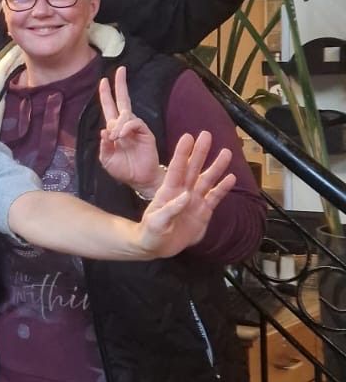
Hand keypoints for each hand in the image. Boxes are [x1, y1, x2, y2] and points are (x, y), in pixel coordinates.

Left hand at [98, 67, 162, 193]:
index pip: (109, 108)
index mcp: (114, 130)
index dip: (106, 95)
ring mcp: (136, 128)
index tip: (102, 81)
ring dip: (117, 124)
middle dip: (120, 85)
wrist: (139, 180)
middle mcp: (125, 126)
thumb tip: (104, 130)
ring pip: (126, 115)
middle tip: (121, 70)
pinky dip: (126, 127)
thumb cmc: (123, 170)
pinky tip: (121, 136)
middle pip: (122, 101)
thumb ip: (103, 145)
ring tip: (115, 137)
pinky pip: (135, 123)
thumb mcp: (106, 159)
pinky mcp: (145, 133)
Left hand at [136, 131, 235, 256]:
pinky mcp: (204, 211)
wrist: (157, 246)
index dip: (182, 153)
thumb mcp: (156, 222)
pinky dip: (223, 188)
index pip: (176, 168)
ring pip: (207, 180)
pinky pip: (215, 197)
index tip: (188, 137)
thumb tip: (186, 196)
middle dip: (200, 152)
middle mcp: (183, 191)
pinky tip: (231, 178)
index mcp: (168, 191)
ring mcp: (194, 200)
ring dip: (216, 167)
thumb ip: (170, 209)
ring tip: (226, 152)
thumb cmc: (150, 232)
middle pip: (193, 168)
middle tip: (207, 135)